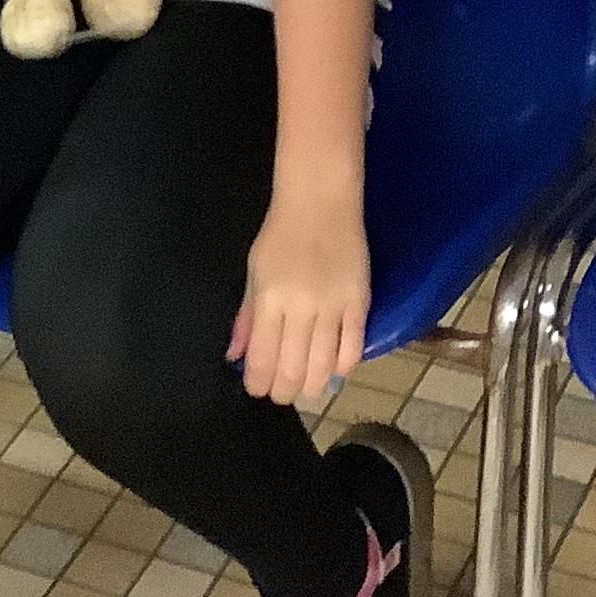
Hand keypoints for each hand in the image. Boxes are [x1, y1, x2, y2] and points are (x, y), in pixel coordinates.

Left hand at [229, 198, 368, 403]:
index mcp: (270, 299)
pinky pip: (353, 346)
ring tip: (306, 389)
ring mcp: (334, 305)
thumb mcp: (254, 272)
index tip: (257, 390)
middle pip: (294, 367)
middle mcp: (302, 307)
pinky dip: (344, 367)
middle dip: (285, 390)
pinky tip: (334, 373)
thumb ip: (246, 317)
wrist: (321, 201)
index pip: (264, 357)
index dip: (259, 382)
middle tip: (281, 395)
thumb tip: (235, 356)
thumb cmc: (280, 234)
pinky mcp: (359, 301)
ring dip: (314, 385)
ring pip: (325, 364)